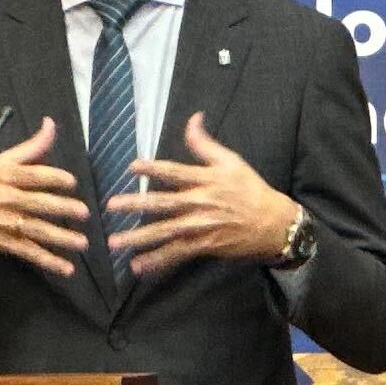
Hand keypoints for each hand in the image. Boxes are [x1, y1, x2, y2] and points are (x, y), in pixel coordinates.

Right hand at [0, 116, 90, 273]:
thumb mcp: (0, 162)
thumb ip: (31, 147)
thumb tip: (51, 124)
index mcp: (4, 175)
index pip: (31, 175)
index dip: (53, 177)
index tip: (72, 182)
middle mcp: (4, 199)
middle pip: (36, 203)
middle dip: (61, 208)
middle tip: (84, 213)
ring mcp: (3, 223)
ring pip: (35, 230)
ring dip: (60, 238)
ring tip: (82, 243)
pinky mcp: (3, 243)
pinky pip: (28, 252)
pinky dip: (48, 261)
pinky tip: (67, 268)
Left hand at [109, 113, 298, 282]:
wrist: (274, 224)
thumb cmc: (251, 190)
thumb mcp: (232, 161)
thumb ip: (205, 143)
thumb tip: (193, 117)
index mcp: (206, 180)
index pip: (175, 172)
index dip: (153, 168)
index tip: (132, 167)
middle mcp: (201, 203)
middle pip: (163, 204)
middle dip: (135, 205)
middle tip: (111, 206)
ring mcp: (201, 227)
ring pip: (165, 232)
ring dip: (139, 238)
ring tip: (115, 243)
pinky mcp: (205, 245)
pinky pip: (177, 254)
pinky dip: (157, 261)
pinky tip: (137, 266)